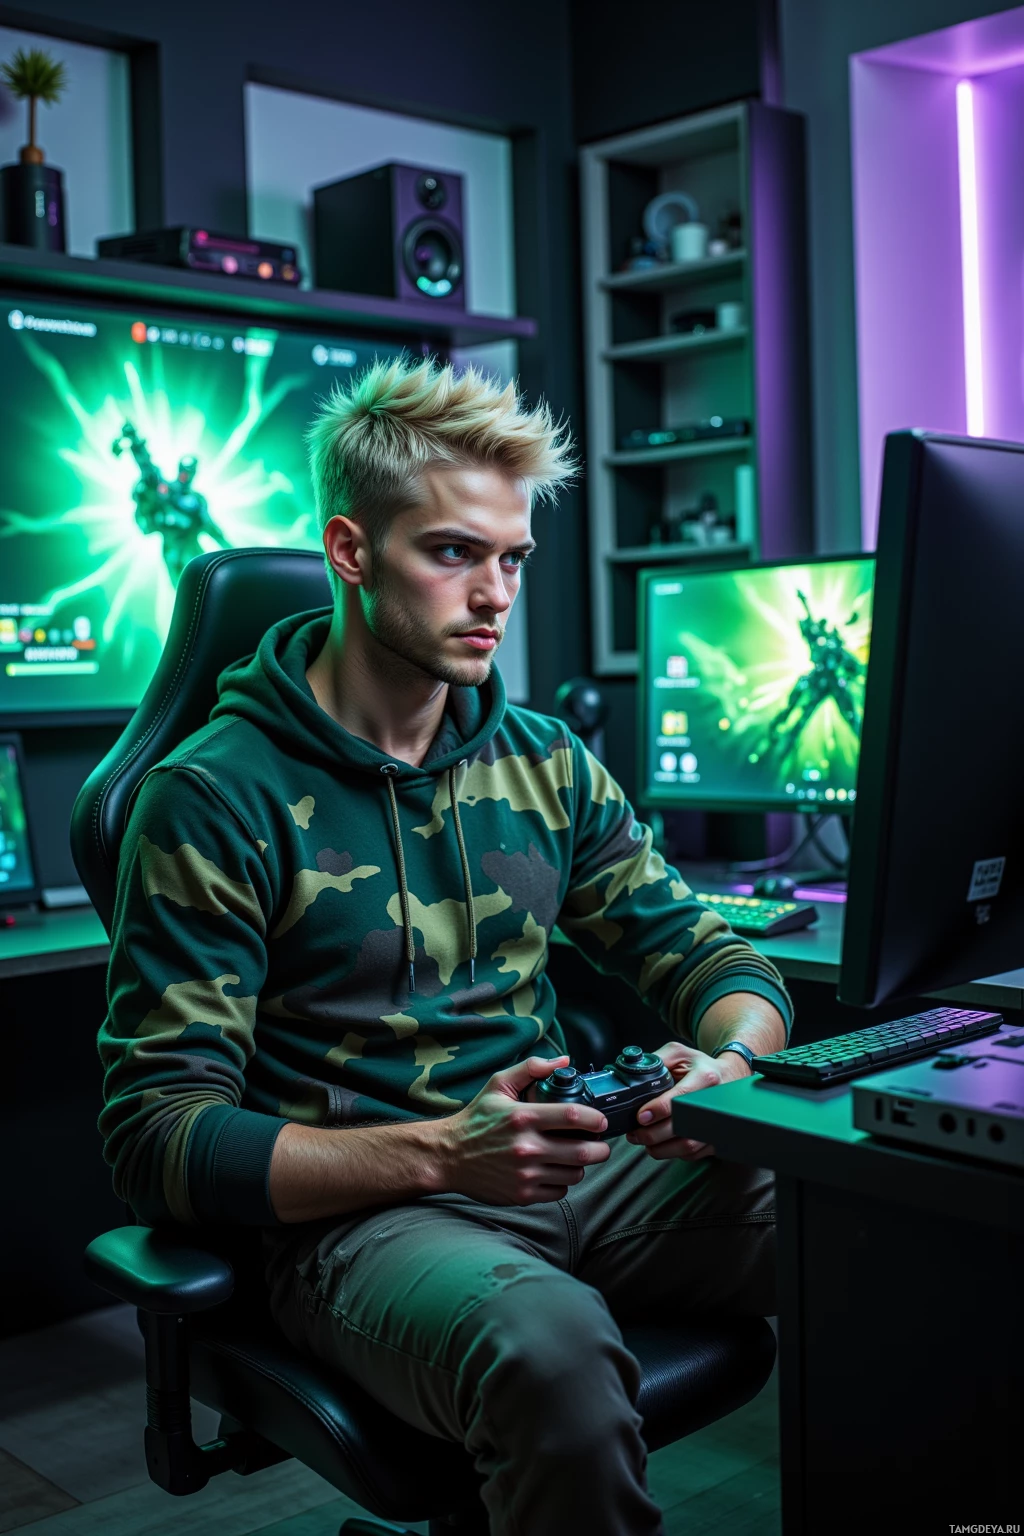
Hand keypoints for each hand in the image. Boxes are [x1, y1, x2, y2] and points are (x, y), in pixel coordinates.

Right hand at [433, 1055, 610, 1204]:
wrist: (448, 1156)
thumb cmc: (476, 1119)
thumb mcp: (498, 1085)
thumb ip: (531, 1068)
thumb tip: (564, 1062)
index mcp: (523, 1117)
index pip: (574, 1117)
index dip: (596, 1119)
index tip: (601, 1121)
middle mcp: (526, 1147)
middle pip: (583, 1152)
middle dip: (601, 1149)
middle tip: (601, 1144)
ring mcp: (525, 1174)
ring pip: (574, 1174)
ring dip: (581, 1165)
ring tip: (575, 1156)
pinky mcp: (522, 1195)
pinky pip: (559, 1191)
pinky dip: (563, 1181)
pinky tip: (555, 1170)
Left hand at [624, 1041, 747, 1160]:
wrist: (730, 1076)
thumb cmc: (700, 1065)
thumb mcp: (679, 1053)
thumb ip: (656, 1060)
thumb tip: (632, 1074)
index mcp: (705, 1078)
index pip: (680, 1098)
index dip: (658, 1109)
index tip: (641, 1116)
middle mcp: (714, 1102)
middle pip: (682, 1128)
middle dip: (653, 1134)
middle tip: (634, 1134)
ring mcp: (718, 1123)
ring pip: (688, 1146)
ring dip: (661, 1149)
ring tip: (644, 1141)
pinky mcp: (718, 1138)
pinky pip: (694, 1154)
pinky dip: (674, 1153)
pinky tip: (662, 1145)